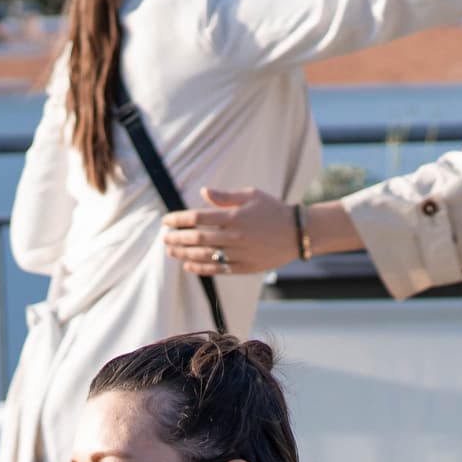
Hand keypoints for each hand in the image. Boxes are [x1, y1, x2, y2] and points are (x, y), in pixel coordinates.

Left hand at [162, 186, 297, 278]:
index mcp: (234, 216)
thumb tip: (203, 192)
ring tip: (171, 251)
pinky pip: (217, 269)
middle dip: (177, 238)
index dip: (179, 219)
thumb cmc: (273, 210)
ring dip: (184, 253)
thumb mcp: (251, 195)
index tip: (166, 221)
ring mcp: (239, 253)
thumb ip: (225, 196)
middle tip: (164, 238)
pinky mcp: (245, 267)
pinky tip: (188, 265)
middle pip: (197, 238)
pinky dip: (200, 268)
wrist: (297, 233)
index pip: (198, 217)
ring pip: (204, 255)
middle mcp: (235, 236)